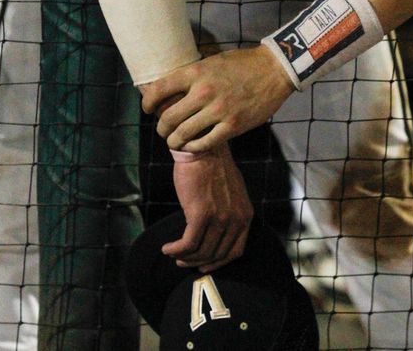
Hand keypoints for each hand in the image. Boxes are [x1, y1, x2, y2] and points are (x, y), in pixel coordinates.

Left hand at [141, 46, 293, 151]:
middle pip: (167, 118)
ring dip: (174, 140)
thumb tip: (170, 88)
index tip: (147, 109)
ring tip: (175, 140)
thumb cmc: (241, 64)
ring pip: (182, 134)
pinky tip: (192, 145)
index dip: (147, 102)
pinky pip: (204, 143)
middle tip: (163, 129)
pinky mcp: (233, 126)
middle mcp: (203, 92)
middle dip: (161, 127)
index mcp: (196, 73)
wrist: (273, 70)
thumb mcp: (212, 61)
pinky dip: (193, 147)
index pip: (159, 90)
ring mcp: (218, 111)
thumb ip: (192, 76)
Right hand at [162, 143, 252, 272]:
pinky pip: (187, 244)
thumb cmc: (212, 166)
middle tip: (183, 262)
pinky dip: (176, 250)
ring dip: (184, 258)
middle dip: (198, 262)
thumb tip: (217, 234)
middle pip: (216, 255)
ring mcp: (220, 218)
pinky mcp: (201, 215)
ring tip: (173, 254)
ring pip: (201, 252)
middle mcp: (236, 219)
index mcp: (245, 214)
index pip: (235, 251)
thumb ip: (229, 212)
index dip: (217, 263)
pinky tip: (167, 248)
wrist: (201, 147)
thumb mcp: (230, 192)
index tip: (203, 266)